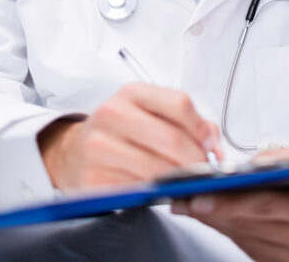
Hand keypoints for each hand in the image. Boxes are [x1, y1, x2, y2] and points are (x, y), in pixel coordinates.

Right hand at [37, 82, 222, 189]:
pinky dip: (156, 194)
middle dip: (196, 161)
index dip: (202, 128)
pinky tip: (161, 191)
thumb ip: (187, 122)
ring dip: (179, 182)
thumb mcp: (150, 113)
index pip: (179, 104)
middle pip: (171, 139)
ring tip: (185, 184)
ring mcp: (100, 146)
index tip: (210, 146)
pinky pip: (138, 189)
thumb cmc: (121, 131)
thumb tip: (214, 146)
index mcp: (131, 93)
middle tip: (205, 173)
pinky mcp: (93, 178)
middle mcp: (112, 114)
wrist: (74, 151)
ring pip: (157, 168)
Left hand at [171, 142, 288, 261]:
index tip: (194, 197)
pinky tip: (221, 216)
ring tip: (193, 204)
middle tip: (180, 196)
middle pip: (247, 225)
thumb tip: (238, 167)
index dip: (224, 202)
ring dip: (219, 222)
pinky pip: (255, 249)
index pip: (260, 205)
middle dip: (211, 210)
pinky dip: (236, 232)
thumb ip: (278, 160)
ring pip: (246, 240)